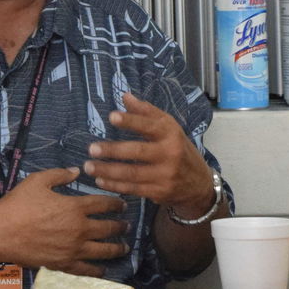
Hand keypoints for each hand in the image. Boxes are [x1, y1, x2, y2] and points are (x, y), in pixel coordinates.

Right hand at [0, 167, 127, 276]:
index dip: (116, 204)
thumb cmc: (18, 204)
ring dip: (116, 249)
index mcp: (75, 207)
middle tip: (127, 226)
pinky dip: (97, 271)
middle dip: (120, 226)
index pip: (104, 204)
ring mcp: (72, 249)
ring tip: (125, 248)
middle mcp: (79, 230)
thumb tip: (77, 171)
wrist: (0, 231)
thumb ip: (60, 175)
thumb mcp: (38, 181)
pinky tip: (104, 270)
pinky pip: (84, 269)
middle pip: (108, 229)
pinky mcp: (62, 264)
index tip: (122, 205)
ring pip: (102, 251)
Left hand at [84, 92, 215, 214]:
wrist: (199, 183)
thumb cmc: (179, 149)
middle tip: (91, 148)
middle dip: (113, 150)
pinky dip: (114, 185)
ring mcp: (164, 175)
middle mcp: (169, 153)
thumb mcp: (169, 128)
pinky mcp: (159, 192)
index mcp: (171, 133)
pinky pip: (133, 189)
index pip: (149, 125)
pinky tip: (100, 180)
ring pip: (132, 173)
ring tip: (89, 166)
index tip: (111, 117)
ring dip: (108, 170)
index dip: (131, 121)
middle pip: (138, 151)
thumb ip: (147, 112)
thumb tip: (125, 96)